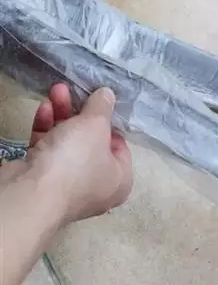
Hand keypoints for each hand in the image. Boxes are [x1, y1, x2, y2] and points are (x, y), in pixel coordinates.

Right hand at [28, 83, 132, 224]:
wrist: (31, 193)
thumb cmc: (76, 161)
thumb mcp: (95, 126)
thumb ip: (102, 107)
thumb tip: (109, 94)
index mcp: (120, 180)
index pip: (120, 145)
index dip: (110, 122)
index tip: (102, 103)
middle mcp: (98, 186)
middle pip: (92, 142)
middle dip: (81, 113)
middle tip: (74, 91)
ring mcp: (68, 186)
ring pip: (68, 144)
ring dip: (62, 115)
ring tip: (56, 90)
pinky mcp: (42, 182)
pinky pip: (49, 151)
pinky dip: (47, 130)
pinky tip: (43, 109)